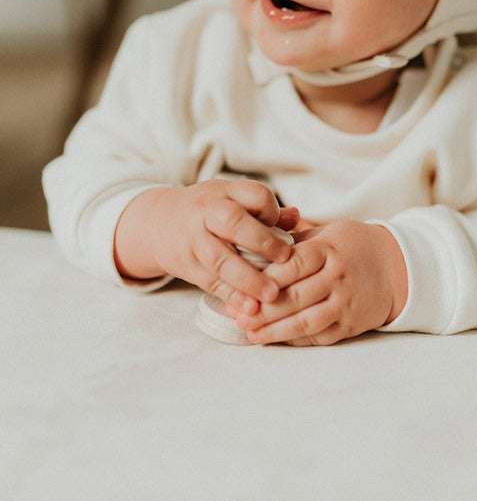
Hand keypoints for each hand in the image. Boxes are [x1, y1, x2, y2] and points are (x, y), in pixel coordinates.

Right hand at [114, 179, 297, 314]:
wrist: (156, 223)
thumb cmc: (206, 211)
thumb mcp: (231, 200)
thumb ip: (263, 210)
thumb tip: (297, 217)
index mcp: (224, 192)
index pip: (253, 194)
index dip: (271, 211)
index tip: (283, 229)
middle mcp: (206, 212)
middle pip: (233, 223)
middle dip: (262, 241)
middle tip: (286, 259)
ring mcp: (193, 239)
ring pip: (220, 259)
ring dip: (248, 279)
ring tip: (272, 295)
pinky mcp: (186, 265)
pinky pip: (210, 282)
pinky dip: (231, 297)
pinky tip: (250, 308)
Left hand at [232, 220, 407, 344]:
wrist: (397, 267)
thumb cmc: (352, 245)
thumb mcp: (327, 232)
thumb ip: (294, 241)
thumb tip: (254, 248)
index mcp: (329, 249)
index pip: (293, 264)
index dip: (265, 278)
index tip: (241, 286)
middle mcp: (338, 278)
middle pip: (295, 297)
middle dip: (262, 309)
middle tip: (237, 314)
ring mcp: (345, 304)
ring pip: (305, 322)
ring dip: (274, 330)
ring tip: (249, 333)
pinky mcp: (350, 325)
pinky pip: (318, 337)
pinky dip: (294, 339)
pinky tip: (273, 339)